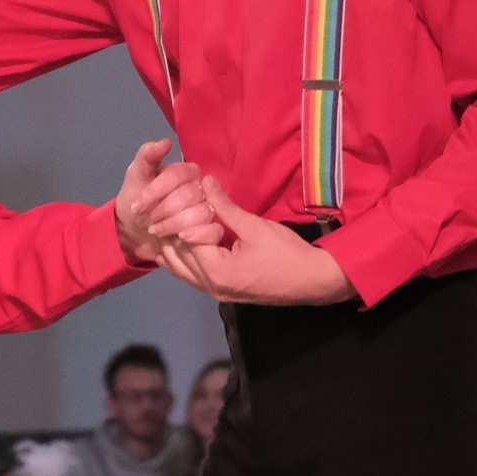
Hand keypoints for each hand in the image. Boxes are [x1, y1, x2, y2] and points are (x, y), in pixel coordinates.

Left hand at [114, 139, 219, 264]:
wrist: (135, 230)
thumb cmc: (137, 198)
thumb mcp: (136, 175)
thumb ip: (147, 155)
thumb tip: (166, 142)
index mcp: (186, 172)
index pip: (177, 174)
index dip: (155, 190)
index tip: (136, 205)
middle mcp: (202, 188)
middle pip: (188, 195)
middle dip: (163, 209)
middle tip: (147, 220)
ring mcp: (209, 210)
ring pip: (201, 214)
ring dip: (174, 224)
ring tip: (156, 230)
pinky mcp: (210, 230)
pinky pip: (214, 231)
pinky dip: (198, 235)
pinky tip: (180, 238)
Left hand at [157, 177, 358, 305]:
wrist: (314, 282)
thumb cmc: (287, 253)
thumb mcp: (255, 226)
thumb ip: (225, 207)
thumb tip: (205, 182)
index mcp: (218, 271)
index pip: (186, 239)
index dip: (180, 216)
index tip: (175, 198)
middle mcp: (211, 286)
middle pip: (179, 257)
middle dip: (171, 232)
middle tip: (162, 209)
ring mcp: (216, 293)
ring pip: (182, 271)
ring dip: (173, 249)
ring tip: (165, 225)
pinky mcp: (222, 293)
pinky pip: (193, 277)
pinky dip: (183, 262)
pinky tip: (179, 245)